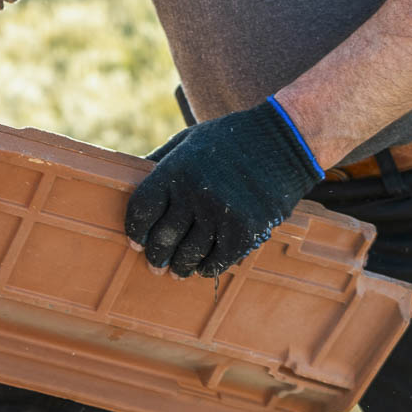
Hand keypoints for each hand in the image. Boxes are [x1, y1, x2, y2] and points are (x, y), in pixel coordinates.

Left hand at [126, 98, 323, 277]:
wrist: (284, 141)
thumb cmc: (228, 140)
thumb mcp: (187, 142)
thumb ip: (158, 163)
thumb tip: (127, 178)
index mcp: (175, 170)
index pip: (141, 211)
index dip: (135, 231)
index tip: (135, 242)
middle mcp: (194, 193)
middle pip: (162, 238)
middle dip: (155, 257)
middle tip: (155, 265)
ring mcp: (220, 214)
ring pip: (188, 254)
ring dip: (180, 267)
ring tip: (177, 271)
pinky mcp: (245, 230)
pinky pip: (217, 261)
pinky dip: (207, 268)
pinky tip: (203, 268)